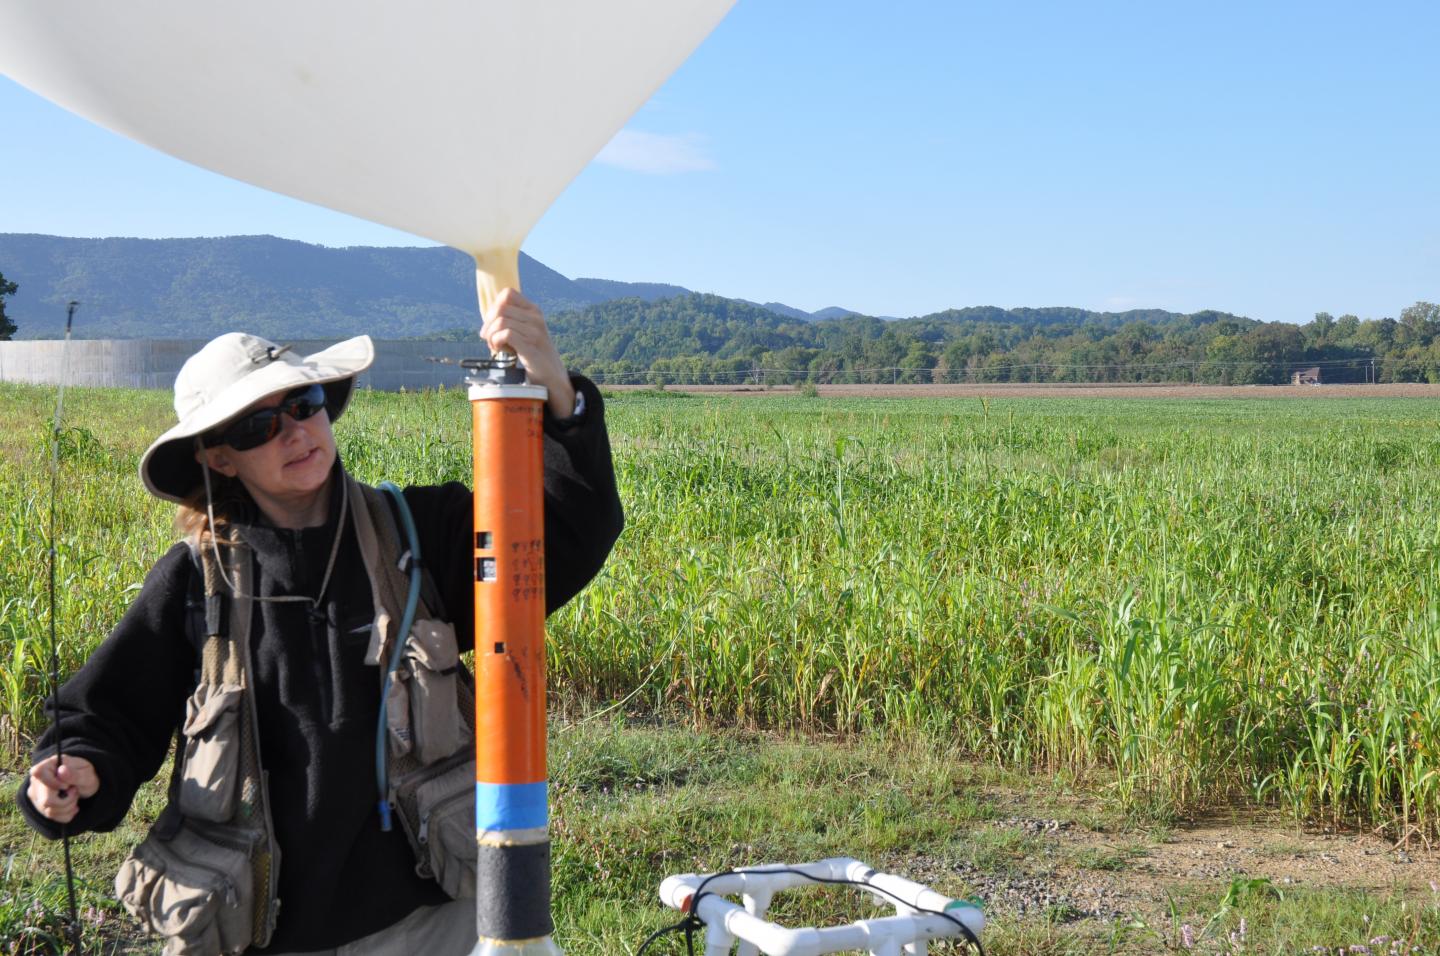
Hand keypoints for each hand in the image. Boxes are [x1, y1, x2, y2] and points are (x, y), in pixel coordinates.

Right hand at [26, 754, 98, 823]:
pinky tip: (72, 806)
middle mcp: (37, 780)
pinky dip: (66, 814)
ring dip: (68, 807)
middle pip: (46, 800)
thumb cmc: (85, 775)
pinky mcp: (39, 806)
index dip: (53, 782)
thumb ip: (74, 774)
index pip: (38, 772)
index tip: (67, 785)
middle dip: (67, 800)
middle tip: (75, 791)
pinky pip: (51, 817)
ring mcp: (36, 794)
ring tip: (74, 797)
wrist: (84, 785)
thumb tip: (61, 770)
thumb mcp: (86, 773)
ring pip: (49, 811)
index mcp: (48, 765)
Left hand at [481, 288, 576, 417]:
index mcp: (534, 311)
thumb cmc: (534, 355)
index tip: (493, 324)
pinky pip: (506, 334)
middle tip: (489, 339)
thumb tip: (487, 316)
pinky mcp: (531, 346)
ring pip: (500, 321)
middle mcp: (536, 318)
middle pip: (499, 308)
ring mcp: (535, 331)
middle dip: (488, 324)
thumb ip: (511, 321)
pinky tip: (499, 349)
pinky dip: (496, 341)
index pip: (507, 294)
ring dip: (491, 335)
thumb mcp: (525, 332)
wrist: (552, 377)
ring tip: (494, 346)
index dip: (494, 307)